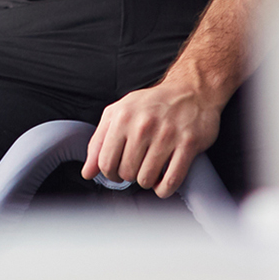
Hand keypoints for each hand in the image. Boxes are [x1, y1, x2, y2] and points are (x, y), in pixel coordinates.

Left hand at [82, 75, 221, 198]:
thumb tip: (87, 172)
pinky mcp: (188, 144)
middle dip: (130, 176)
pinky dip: (164, 189)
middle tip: (137, 167)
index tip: (117, 172)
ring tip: (151, 170)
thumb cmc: (152, 104)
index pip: (105, 162)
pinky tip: (163, 180)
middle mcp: (143, 125)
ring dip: (147, 181)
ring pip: (146, 180)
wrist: (191, 90)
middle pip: (126, 173)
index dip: (109, 173)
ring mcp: (167, 135)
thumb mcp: (119, 113)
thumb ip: (99, 142)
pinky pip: (171, 181)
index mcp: (122, 117)